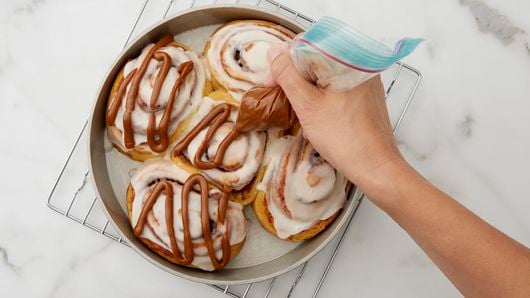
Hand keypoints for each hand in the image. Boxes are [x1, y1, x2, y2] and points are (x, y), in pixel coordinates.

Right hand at [265, 43, 405, 189]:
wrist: (376, 167)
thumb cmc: (344, 138)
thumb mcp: (307, 105)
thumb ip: (288, 75)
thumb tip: (274, 51)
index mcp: (349, 60)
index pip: (308, 45)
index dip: (285, 62)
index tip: (272, 84)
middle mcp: (361, 64)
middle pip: (318, 57)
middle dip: (295, 75)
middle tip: (281, 96)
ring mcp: (366, 80)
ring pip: (327, 72)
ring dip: (307, 85)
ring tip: (297, 105)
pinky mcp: (366, 95)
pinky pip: (338, 84)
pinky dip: (322, 93)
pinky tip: (315, 110)